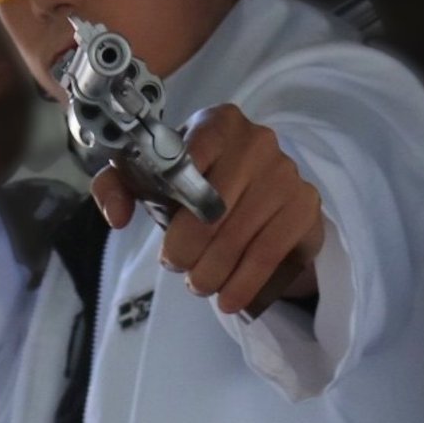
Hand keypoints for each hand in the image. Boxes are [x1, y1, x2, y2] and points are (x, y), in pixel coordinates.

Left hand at [91, 104, 323, 314]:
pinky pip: (268, 252)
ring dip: (212, 271)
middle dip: (187, 248)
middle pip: (212, 206)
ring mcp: (285, 172)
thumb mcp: (153, 179)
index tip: (164, 234)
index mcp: (217, 123)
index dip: (171, 199)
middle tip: (178, 267)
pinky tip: (228, 299)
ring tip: (199, 285)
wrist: (264, 202)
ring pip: (238, 235)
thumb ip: (118, 187)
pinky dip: (243, 282)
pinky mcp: (305, 204)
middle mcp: (256, 140)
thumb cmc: (199, 186)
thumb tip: (118, 217)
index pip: (187, 156)